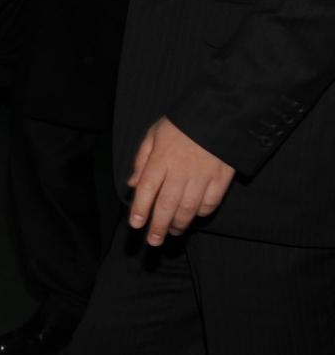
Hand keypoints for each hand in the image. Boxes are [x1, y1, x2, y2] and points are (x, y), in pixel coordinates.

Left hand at [127, 117, 234, 245]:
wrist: (221, 113)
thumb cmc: (183, 123)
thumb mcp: (155, 134)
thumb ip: (142, 159)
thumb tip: (132, 184)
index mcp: (161, 159)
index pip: (146, 189)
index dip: (140, 209)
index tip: (136, 225)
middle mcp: (180, 170)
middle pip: (167, 204)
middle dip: (158, 226)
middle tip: (153, 242)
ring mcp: (202, 175)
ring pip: (188, 208)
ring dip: (179, 224)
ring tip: (173, 233)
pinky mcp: (222, 177)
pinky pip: (211, 202)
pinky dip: (202, 213)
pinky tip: (195, 216)